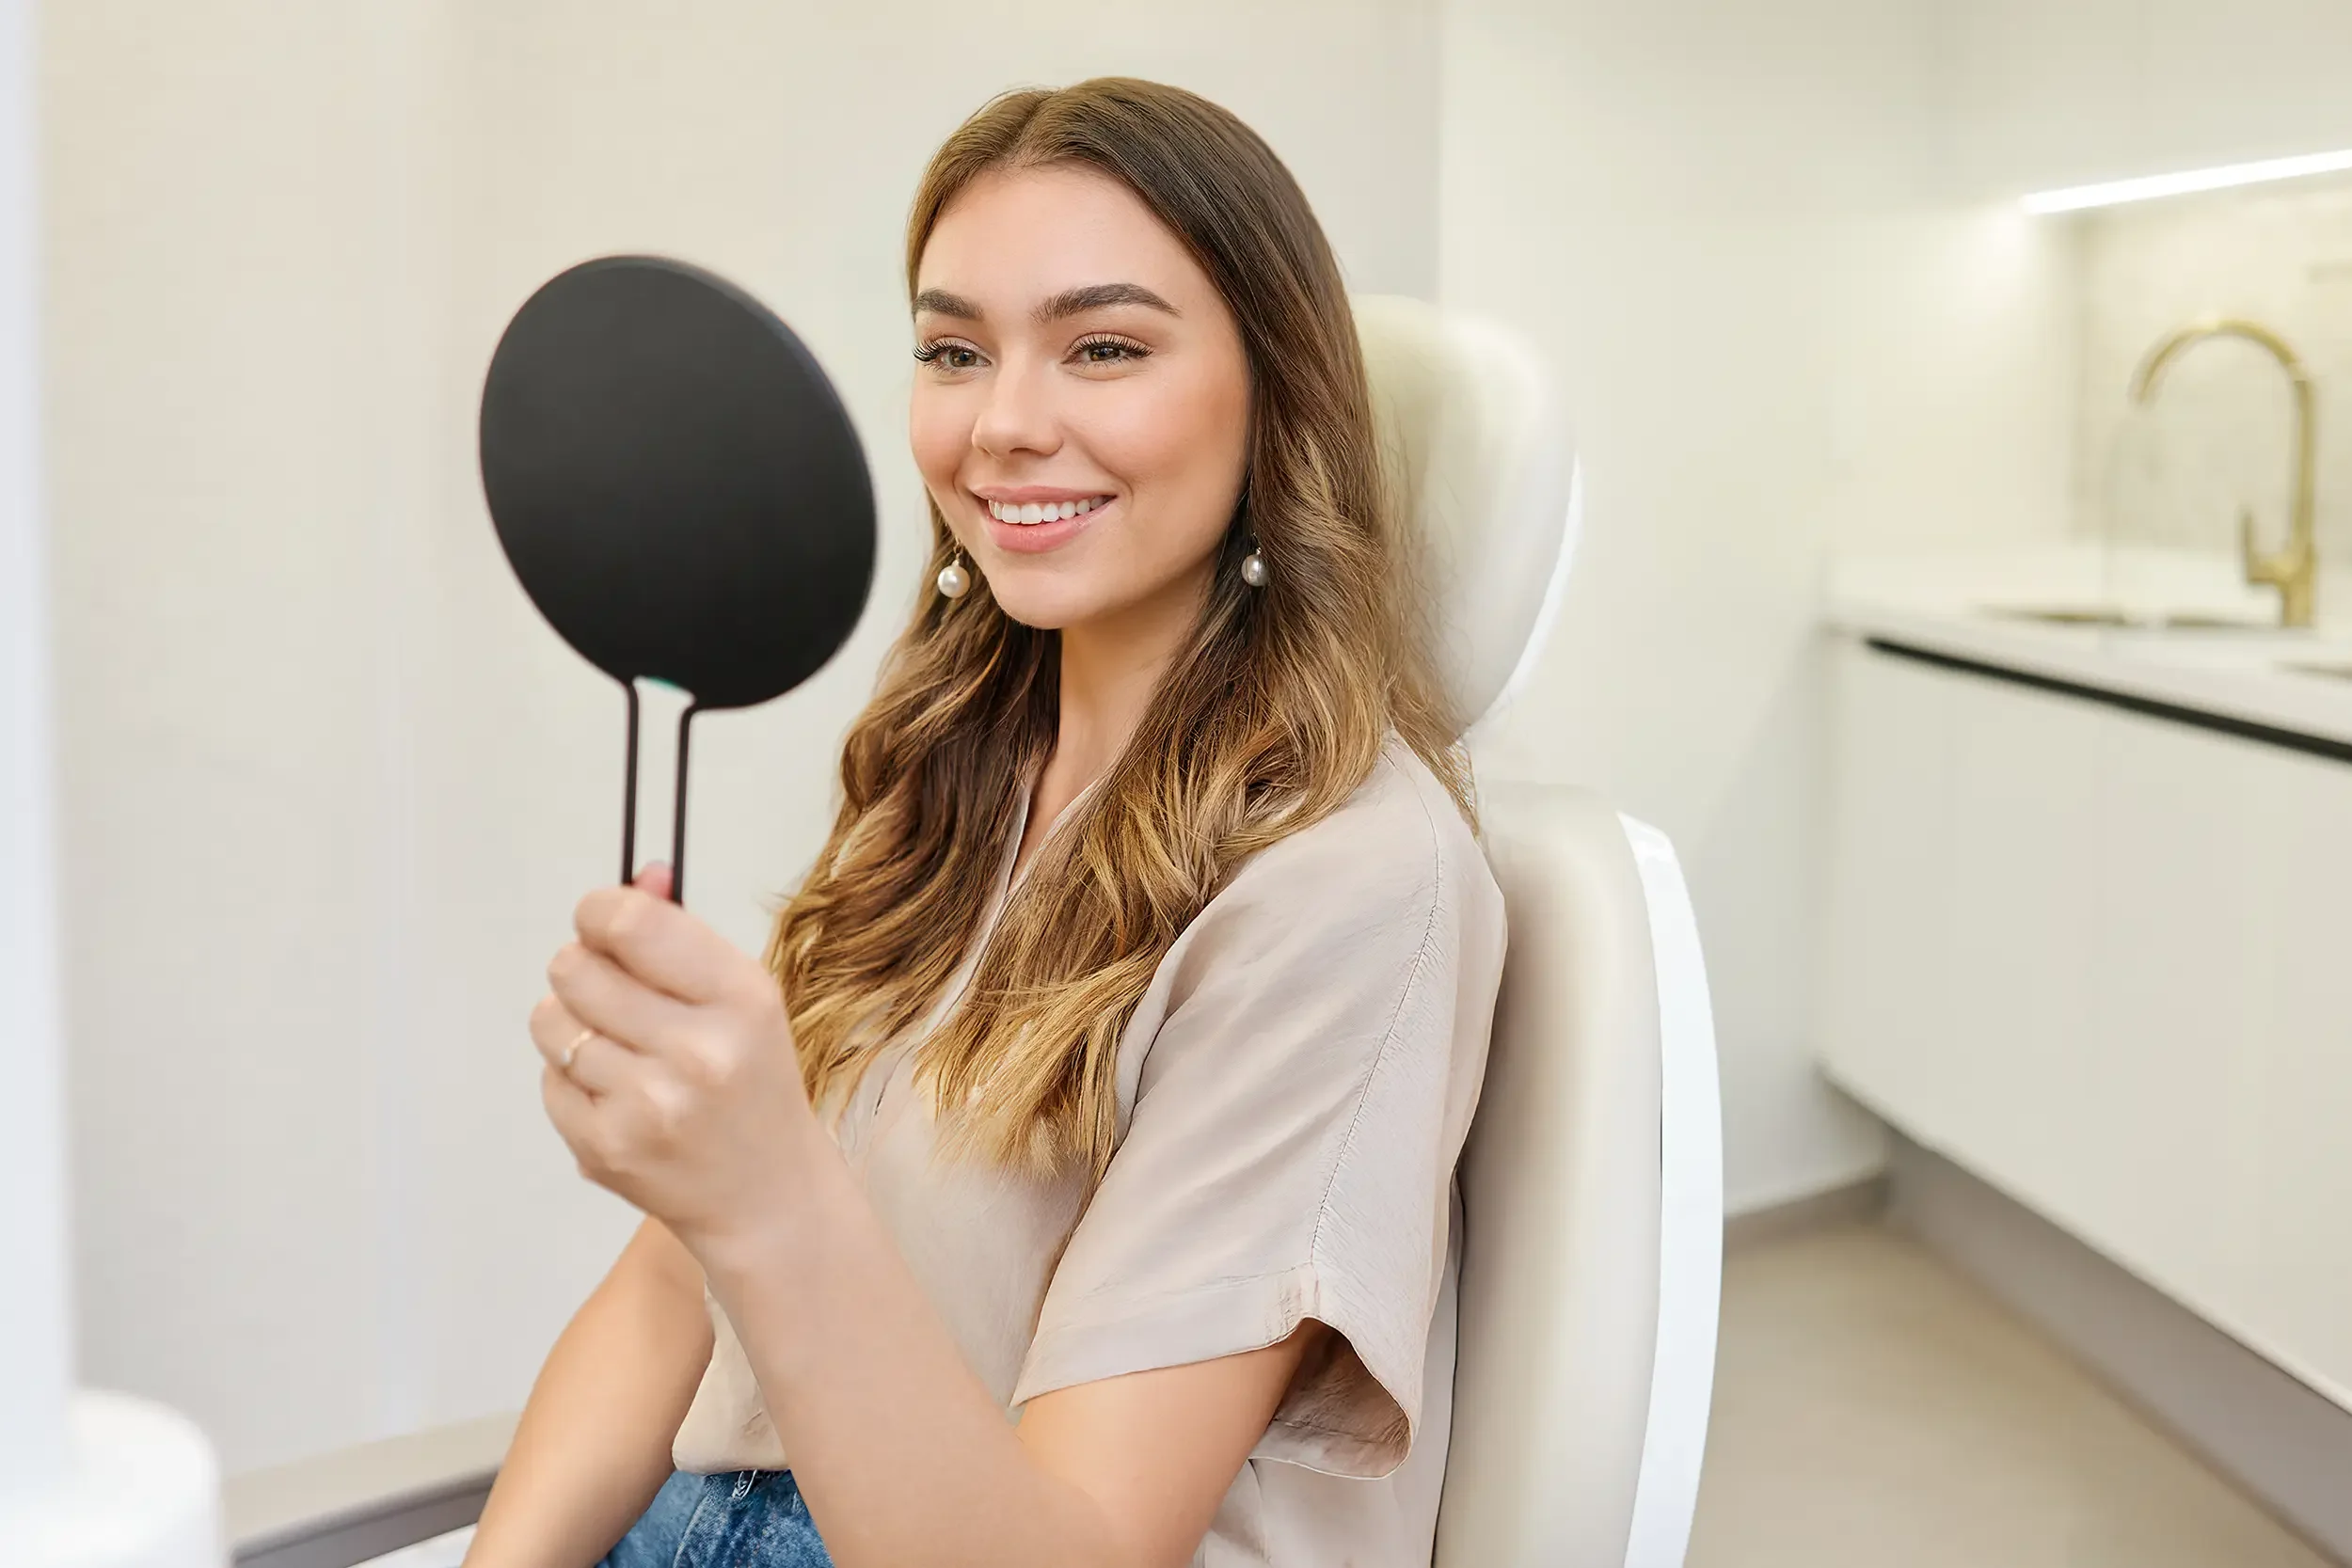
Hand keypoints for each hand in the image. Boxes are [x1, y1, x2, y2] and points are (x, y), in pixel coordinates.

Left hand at [532, 863, 823, 1263]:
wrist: (766, 1195)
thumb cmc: (751, 1082)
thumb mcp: (742, 997)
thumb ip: (683, 934)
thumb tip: (642, 873)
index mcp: (740, 1000)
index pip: (630, 923)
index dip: (599, 913)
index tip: (602, 923)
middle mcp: (694, 1053)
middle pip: (574, 968)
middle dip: (582, 968)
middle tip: (611, 990)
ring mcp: (645, 1106)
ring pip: (549, 1022)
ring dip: (570, 1023)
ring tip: (616, 1044)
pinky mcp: (603, 1149)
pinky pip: (547, 1079)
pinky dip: (571, 1079)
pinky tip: (617, 1094)